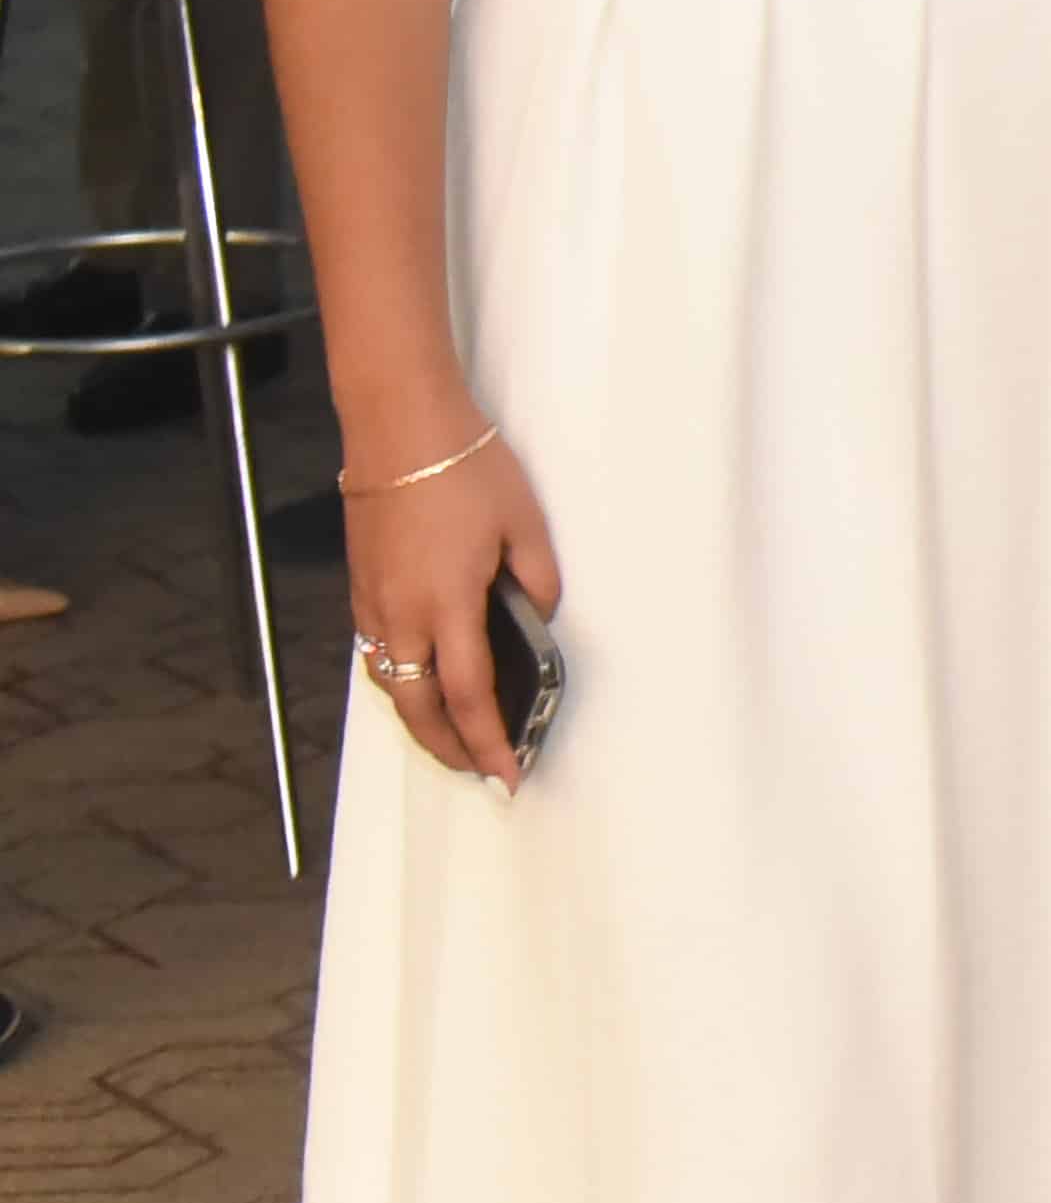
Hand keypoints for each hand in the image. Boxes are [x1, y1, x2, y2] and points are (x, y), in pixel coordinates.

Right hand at [342, 417, 558, 785]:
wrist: (399, 427)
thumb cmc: (464, 468)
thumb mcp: (526, 524)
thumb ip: (537, 581)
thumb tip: (537, 617)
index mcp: (447, 605)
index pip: (470, 697)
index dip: (488, 743)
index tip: (506, 775)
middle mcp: (400, 615)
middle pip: (418, 709)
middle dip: (449, 750)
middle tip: (480, 771)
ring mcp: (373, 602)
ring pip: (391, 685)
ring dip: (420, 720)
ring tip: (455, 736)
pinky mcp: (361, 586)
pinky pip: (377, 652)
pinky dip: (400, 681)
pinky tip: (424, 680)